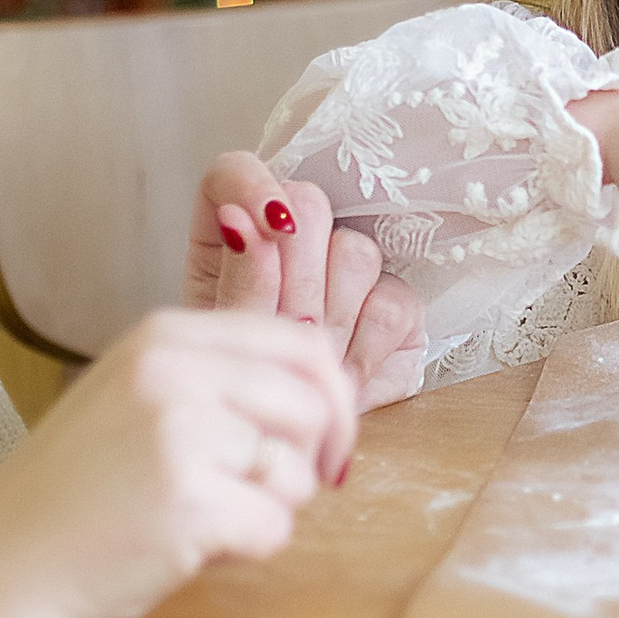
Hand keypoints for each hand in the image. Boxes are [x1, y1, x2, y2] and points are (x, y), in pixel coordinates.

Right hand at [0, 307, 360, 617]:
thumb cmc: (72, 498)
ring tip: (195, 519)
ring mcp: (179, 433)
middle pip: (312, 406)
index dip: (333, 399)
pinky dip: (243, 551)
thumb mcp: (136, 401)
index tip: (324, 445)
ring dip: (266, 510)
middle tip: (257, 497)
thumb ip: (218, 382)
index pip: (300, 341)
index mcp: (163, 337)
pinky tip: (184, 550)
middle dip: (307, 462)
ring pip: (298, 473)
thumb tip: (331, 395)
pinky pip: (274, 529)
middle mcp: (172, 371)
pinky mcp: (188, 502)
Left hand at [187, 154, 424, 409]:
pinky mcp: (397, 310)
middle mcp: (297, 239)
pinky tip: (340, 378)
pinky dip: (362, 353)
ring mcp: (353, 271)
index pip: (238, 173)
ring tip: (308, 361)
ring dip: (329, 321)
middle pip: (310, 203)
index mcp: (232, 236)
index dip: (252, 189)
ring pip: (356, 254)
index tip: (252, 228)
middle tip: (282, 328)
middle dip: (293, 278)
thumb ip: (238, 285)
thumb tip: (249, 226)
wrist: (272, 444)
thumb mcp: (221, 343)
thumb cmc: (237, 388)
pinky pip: (393, 306)